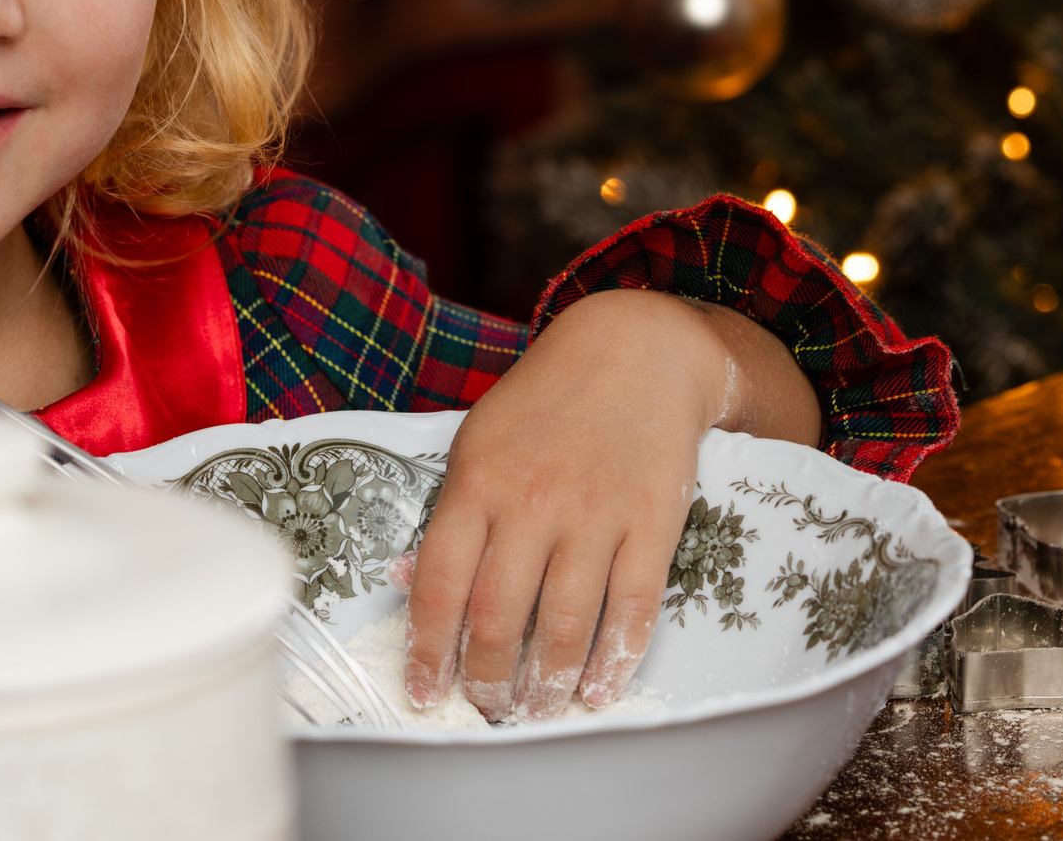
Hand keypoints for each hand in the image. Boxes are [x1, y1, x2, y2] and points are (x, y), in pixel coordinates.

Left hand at [402, 290, 819, 721]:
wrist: (637, 350)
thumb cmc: (546, 400)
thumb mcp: (477, 439)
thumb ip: (450, 513)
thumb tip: (410, 583)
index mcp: (478, 482)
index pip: (441, 584)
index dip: (428, 651)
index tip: (424, 691)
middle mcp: (532, 502)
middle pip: (499, 617)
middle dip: (487, 680)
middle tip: (486, 708)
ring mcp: (595, 514)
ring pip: (565, 624)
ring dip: (547, 684)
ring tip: (535, 711)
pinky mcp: (652, 523)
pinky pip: (632, 608)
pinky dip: (615, 661)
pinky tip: (599, 690)